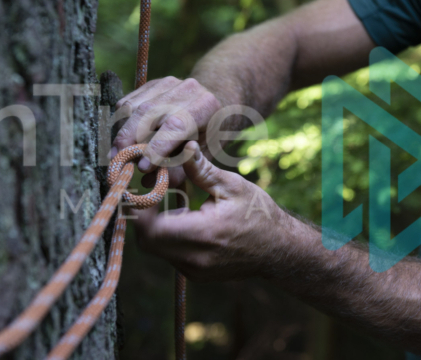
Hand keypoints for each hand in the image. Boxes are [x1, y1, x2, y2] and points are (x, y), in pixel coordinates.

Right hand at [112, 77, 221, 186]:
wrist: (217, 101)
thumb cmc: (211, 134)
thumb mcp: (204, 154)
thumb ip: (181, 168)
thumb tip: (149, 182)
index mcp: (205, 106)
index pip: (175, 126)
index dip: (156, 147)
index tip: (142, 168)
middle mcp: (187, 89)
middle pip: (148, 112)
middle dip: (129, 138)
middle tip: (118, 160)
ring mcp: (168, 83)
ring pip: (134, 106)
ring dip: (122, 131)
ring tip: (117, 152)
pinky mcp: (153, 84)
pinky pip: (129, 102)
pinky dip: (121, 122)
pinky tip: (122, 138)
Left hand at [131, 141, 294, 281]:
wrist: (279, 250)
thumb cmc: (259, 214)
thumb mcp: (232, 186)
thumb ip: (202, 170)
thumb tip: (183, 147)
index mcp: (204, 233)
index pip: (151, 227)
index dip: (142, 207)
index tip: (149, 185)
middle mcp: (195, 258)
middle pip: (146, 240)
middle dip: (144, 214)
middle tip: (154, 190)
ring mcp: (194, 270)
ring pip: (155, 248)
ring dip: (155, 224)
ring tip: (171, 201)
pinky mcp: (195, 274)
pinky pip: (169, 254)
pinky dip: (168, 235)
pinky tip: (183, 217)